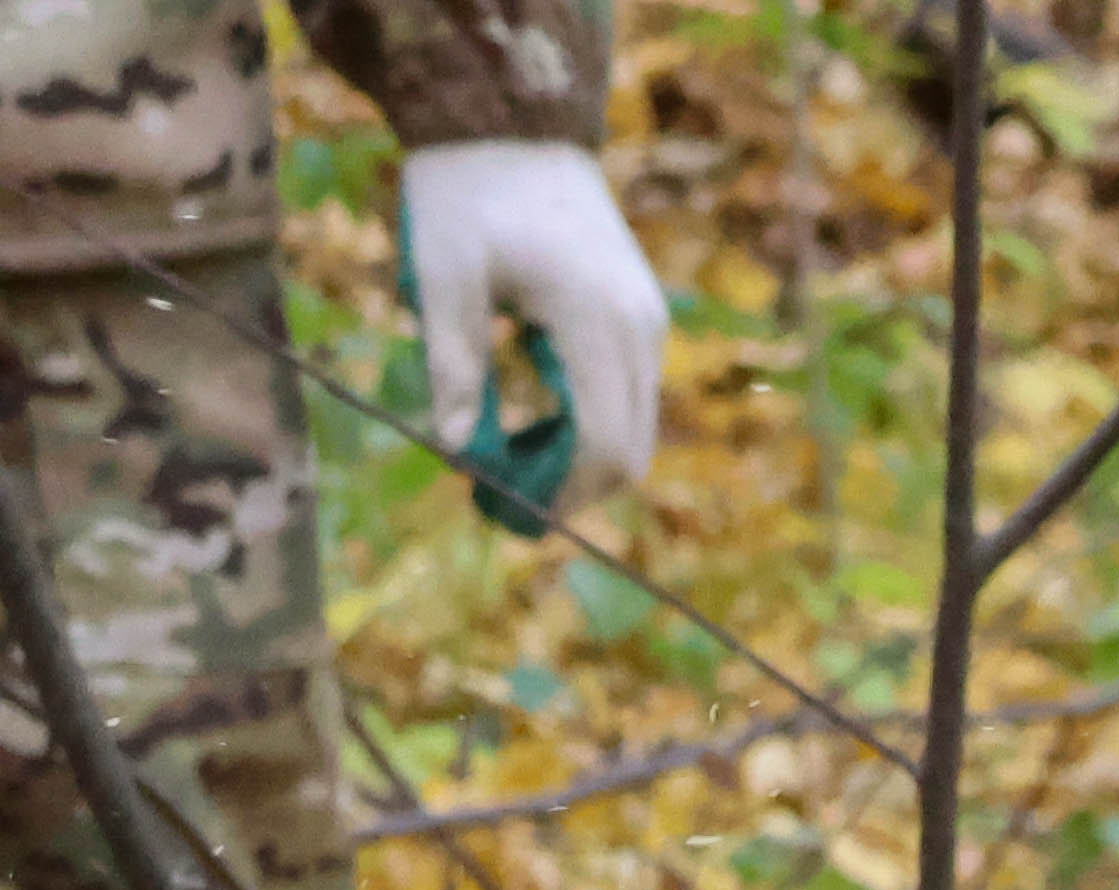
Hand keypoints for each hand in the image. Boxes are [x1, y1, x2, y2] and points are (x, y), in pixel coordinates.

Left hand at [395, 143, 666, 504]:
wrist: (513, 123)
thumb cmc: (468, 192)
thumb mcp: (444, 277)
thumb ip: (452, 366)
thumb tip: (454, 451)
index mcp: (596, 323)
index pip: (604, 443)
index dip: (562, 492)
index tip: (506, 510)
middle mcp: (641, 331)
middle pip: (630, 449)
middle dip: (572, 486)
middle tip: (501, 496)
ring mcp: (648, 324)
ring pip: (632, 427)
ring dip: (578, 455)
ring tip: (507, 452)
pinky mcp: (639, 316)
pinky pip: (625, 394)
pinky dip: (587, 422)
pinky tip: (532, 412)